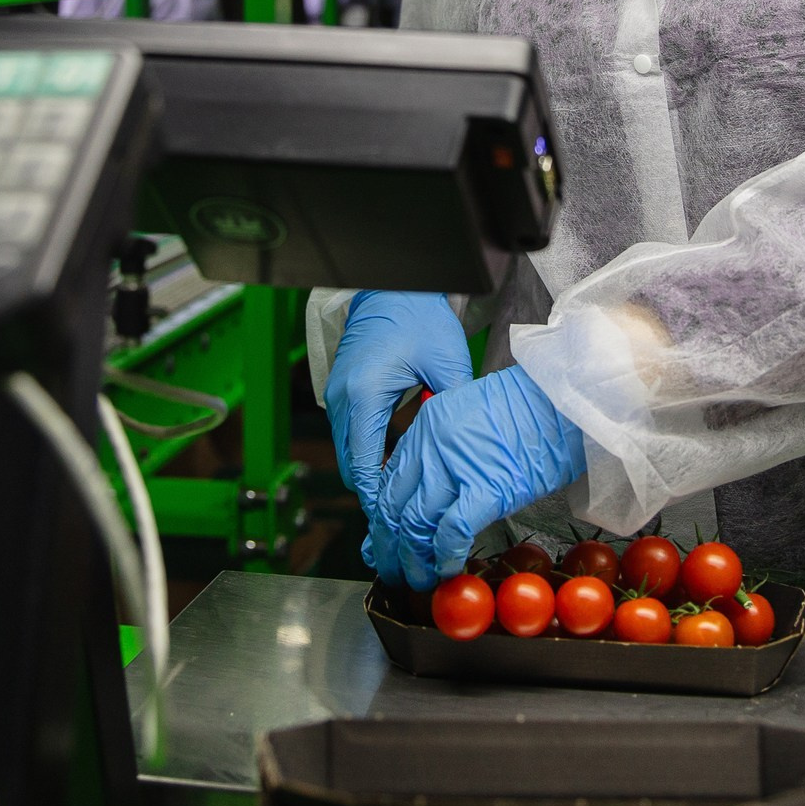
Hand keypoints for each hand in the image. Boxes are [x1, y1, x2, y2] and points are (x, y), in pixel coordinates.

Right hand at [324, 292, 471, 538]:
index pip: (362, 463)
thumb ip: (454, 407)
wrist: (394, 284)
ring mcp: (336, 394)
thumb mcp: (446, 363)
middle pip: (349, 464)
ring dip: (368, 473)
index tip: (394, 520)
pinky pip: (349, 433)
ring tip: (399, 499)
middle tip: (401, 519)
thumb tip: (468, 446)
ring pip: (347, 450)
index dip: (377, 497)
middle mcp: (341, 399)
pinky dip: (365, 453)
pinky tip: (392, 466)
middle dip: (372, 493)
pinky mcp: (341, 390)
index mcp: (363, 396)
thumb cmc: (420, 318)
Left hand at [377, 365, 587, 589]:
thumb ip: (446, 451)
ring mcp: (456, 466)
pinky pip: (451, 531)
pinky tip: (446, 571)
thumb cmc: (532, 409)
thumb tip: (438, 496)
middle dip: (389, 547)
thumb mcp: (473, 416)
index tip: (380, 542)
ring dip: (413, 561)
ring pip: (415, 524)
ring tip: (417, 581)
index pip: (390, 481)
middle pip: (394, 506)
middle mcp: (432, 445)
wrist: (566, 401)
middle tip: (393, 571)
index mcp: (427, 427)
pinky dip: (444, 557)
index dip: (382, 519)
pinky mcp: (487, 487)